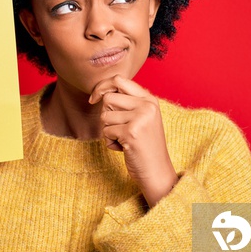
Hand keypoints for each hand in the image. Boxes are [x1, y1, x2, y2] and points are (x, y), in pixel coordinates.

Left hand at [89, 75, 177, 206]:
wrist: (156, 171)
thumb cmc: (144, 146)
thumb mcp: (141, 119)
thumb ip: (127, 103)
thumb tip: (101, 91)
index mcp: (149, 99)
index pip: (119, 80)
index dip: (102, 87)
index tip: (93, 99)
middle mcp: (147, 105)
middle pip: (108, 98)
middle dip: (106, 115)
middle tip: (119, 129)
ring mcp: (140, 118)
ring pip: (105, 116)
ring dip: (108, 131)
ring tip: (123, 140)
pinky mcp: (131, 132)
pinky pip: (106, 131)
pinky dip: (110, 142)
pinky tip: (123, 148)